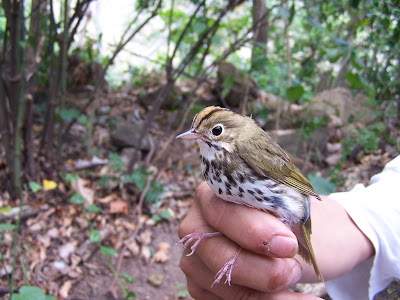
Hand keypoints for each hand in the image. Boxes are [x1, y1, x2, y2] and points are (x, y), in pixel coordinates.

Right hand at [178, 182, 322, 299]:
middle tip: (293, 270)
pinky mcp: (200, 284)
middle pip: (218, 254)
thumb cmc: (290, 218)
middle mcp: (196, 224)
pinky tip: (288, 297)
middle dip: (262, 271)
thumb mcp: (292, 207)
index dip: (254, 231)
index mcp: (213, 194)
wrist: (294, 240)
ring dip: (267, 293)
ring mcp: (195, 257)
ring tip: (295, 280)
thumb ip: (282, 214)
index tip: (288, 246)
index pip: (222, 212)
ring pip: (223, 284)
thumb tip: (278, 241)